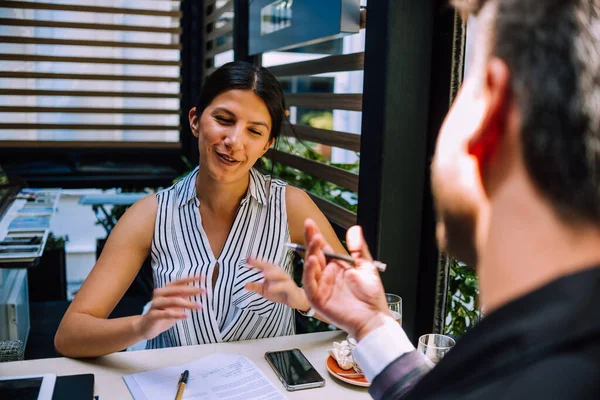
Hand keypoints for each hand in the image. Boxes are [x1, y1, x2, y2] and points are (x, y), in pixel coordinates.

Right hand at [135, 276, 202, 340]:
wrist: (146, 327)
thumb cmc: (163, 314)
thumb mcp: (175, 305)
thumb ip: (184, 297)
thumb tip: (199, 291)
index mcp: (166, 289)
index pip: (180, 281)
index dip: (192, 278)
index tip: (204, 277)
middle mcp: (160, 293)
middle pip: (178, 289)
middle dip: (193, 290)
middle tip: (205, 292)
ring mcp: (155, 303)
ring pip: (173, 300)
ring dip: (188, 303)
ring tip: (199, 306)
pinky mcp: (153, 315)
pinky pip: (166, 313)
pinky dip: (178, 314)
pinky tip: (186, 316)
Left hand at [245, 259, 308, 310]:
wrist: (296, 299)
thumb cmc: (280, 292)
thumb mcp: (265, 290)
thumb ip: (256, 286)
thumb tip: (245, 285)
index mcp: (273, 272)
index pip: (263, 264)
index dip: (255, 261)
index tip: (247, 259)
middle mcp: (279, 273)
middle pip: (271, 266)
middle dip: (262, 263)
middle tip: (252, 261)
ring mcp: (286, 279)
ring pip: (280, 274)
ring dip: (272, 272)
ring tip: (263, 273)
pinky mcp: (291, 288)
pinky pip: (285, 286)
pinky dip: (277, 286)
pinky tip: (270, 288)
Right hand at [302, 218, 390, 340]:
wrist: (374, 317)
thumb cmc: (371, 296)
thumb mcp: (366, 267)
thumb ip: (358, 248)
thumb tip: (354, 229)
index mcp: (336, 267)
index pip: (323, 248)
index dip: (316, 235)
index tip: (311, 222)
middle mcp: (326, 276)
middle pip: (315, 255)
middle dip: (312, 241)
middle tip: (310, 227)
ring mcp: (321, 287)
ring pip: (311, 268)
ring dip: (311, 253)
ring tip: (314, 241)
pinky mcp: (318, 299)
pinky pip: (310, 284)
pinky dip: (308, 273)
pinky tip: (312, 261)